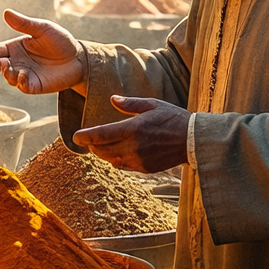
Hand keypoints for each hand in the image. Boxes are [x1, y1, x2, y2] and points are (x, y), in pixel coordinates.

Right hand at [0, 11, 85, 96]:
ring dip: (6, 72)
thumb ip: (25, 24)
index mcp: (15, 47)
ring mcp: (23, 74)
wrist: (78, 58)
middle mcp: (16, 62)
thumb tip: (6, 13)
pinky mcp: (33, 85)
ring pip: (7, 76)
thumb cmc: (60, 41)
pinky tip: (22, 76)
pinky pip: (22, 86)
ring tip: (9, 68)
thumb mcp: (43, 29)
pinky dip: (19, 82)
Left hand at [74, 94, 188, 172]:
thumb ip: (130, 104)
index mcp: (134, 129)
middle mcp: (133, 147)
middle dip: (92, 145)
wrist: (193, 140)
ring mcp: (139, 160)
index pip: (101, 135)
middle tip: (87, 140)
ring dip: (103, 154)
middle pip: (102, 150)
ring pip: (111, 160)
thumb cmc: (174, 118)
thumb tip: (112, 99)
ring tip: (100, 146)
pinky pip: (123, 166)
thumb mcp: (152, 105)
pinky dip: (116, 160)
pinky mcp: (144, 169)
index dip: (85, 136)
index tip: (75, 135)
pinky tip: (117, 153)